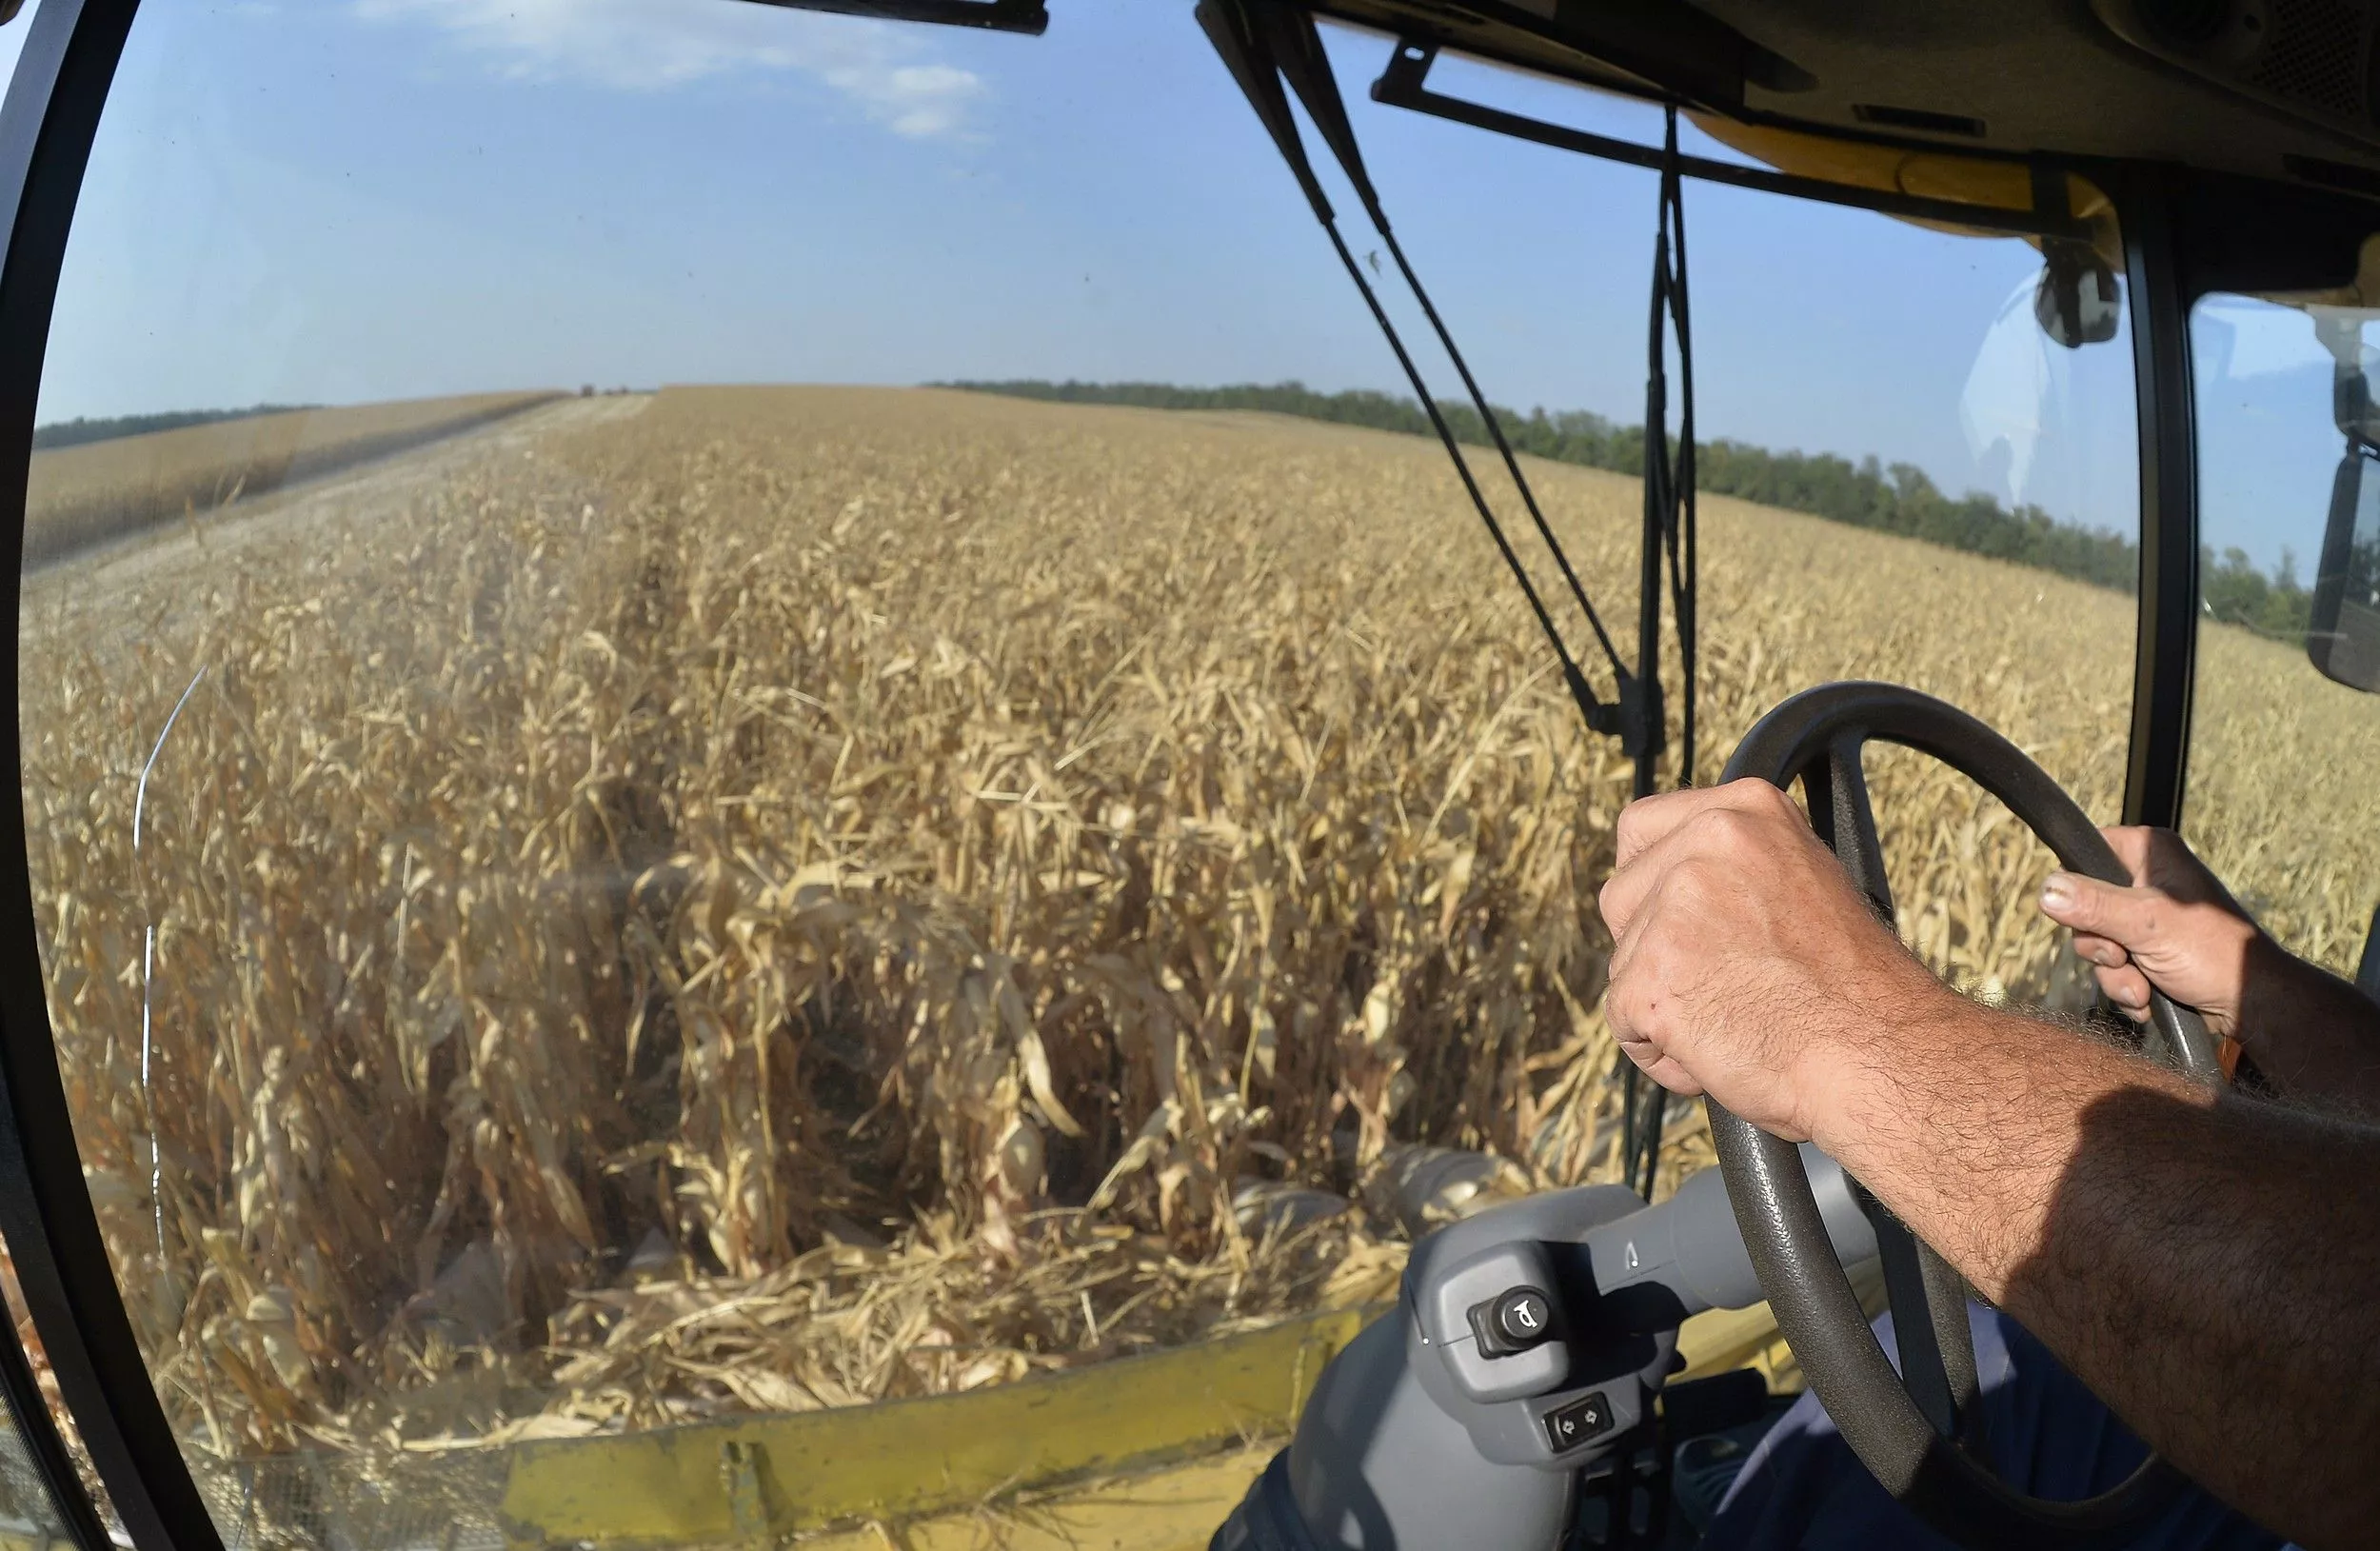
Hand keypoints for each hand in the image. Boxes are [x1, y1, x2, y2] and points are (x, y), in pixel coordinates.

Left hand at [1597, 779, 1963, 1144]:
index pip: (1641, 828)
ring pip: (1623, 964)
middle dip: (1651, 948)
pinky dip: (1661, 1053)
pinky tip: (1720, 1053)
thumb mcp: (1805, 880)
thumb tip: (1681, 879)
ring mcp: (1673, 908)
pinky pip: (1624, 1023)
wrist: (1878, 1051)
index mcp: (1744, 811)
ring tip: (1738, 1021)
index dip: (1649, 882)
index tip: (1672, 918)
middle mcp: (1706, 843)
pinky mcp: (1650, 974)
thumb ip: (1739, 867)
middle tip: (1722, 982)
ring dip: (1664, 1004)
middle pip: (1619, 897)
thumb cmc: (1853, 988)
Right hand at [2037, 827, 2260, 1037]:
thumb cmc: (2216, 953)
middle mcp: (2146, 882)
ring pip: (2097, 945)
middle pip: (2083, 908)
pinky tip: (2150, 997)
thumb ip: (2093, 905)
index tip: (2091, 915)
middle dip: (2101, 947)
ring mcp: (2146, 920)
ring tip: (2144, 988)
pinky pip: (2114, 969)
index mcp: (2149, 855)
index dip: (2078, 886)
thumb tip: (2044, 889)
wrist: (2251, 1004)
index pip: (2086, 852)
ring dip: (2115, 975)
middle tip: (2123, 957)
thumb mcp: (2147, 924)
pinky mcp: (2149, 952)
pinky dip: (2127, 988)